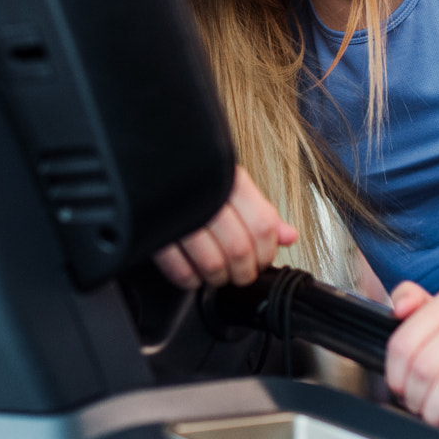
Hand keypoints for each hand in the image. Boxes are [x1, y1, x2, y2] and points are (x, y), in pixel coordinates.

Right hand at [154, 166, 297, 289]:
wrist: (149, 159)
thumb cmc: (192, 171)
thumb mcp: (230, 181)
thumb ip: (260, 209)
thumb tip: (289, 236)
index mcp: (228, 178)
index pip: (263, 226)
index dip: (267, 252)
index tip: (263, 259)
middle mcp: (205, 194)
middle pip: (239, 249)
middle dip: (244, 271)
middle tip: (241, 272)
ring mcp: (178, 214)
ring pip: (212, 264)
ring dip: (219, 278)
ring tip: (218, 274)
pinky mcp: (155, 231)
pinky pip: (179, 270)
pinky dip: (191, 280)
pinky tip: (193, 273)